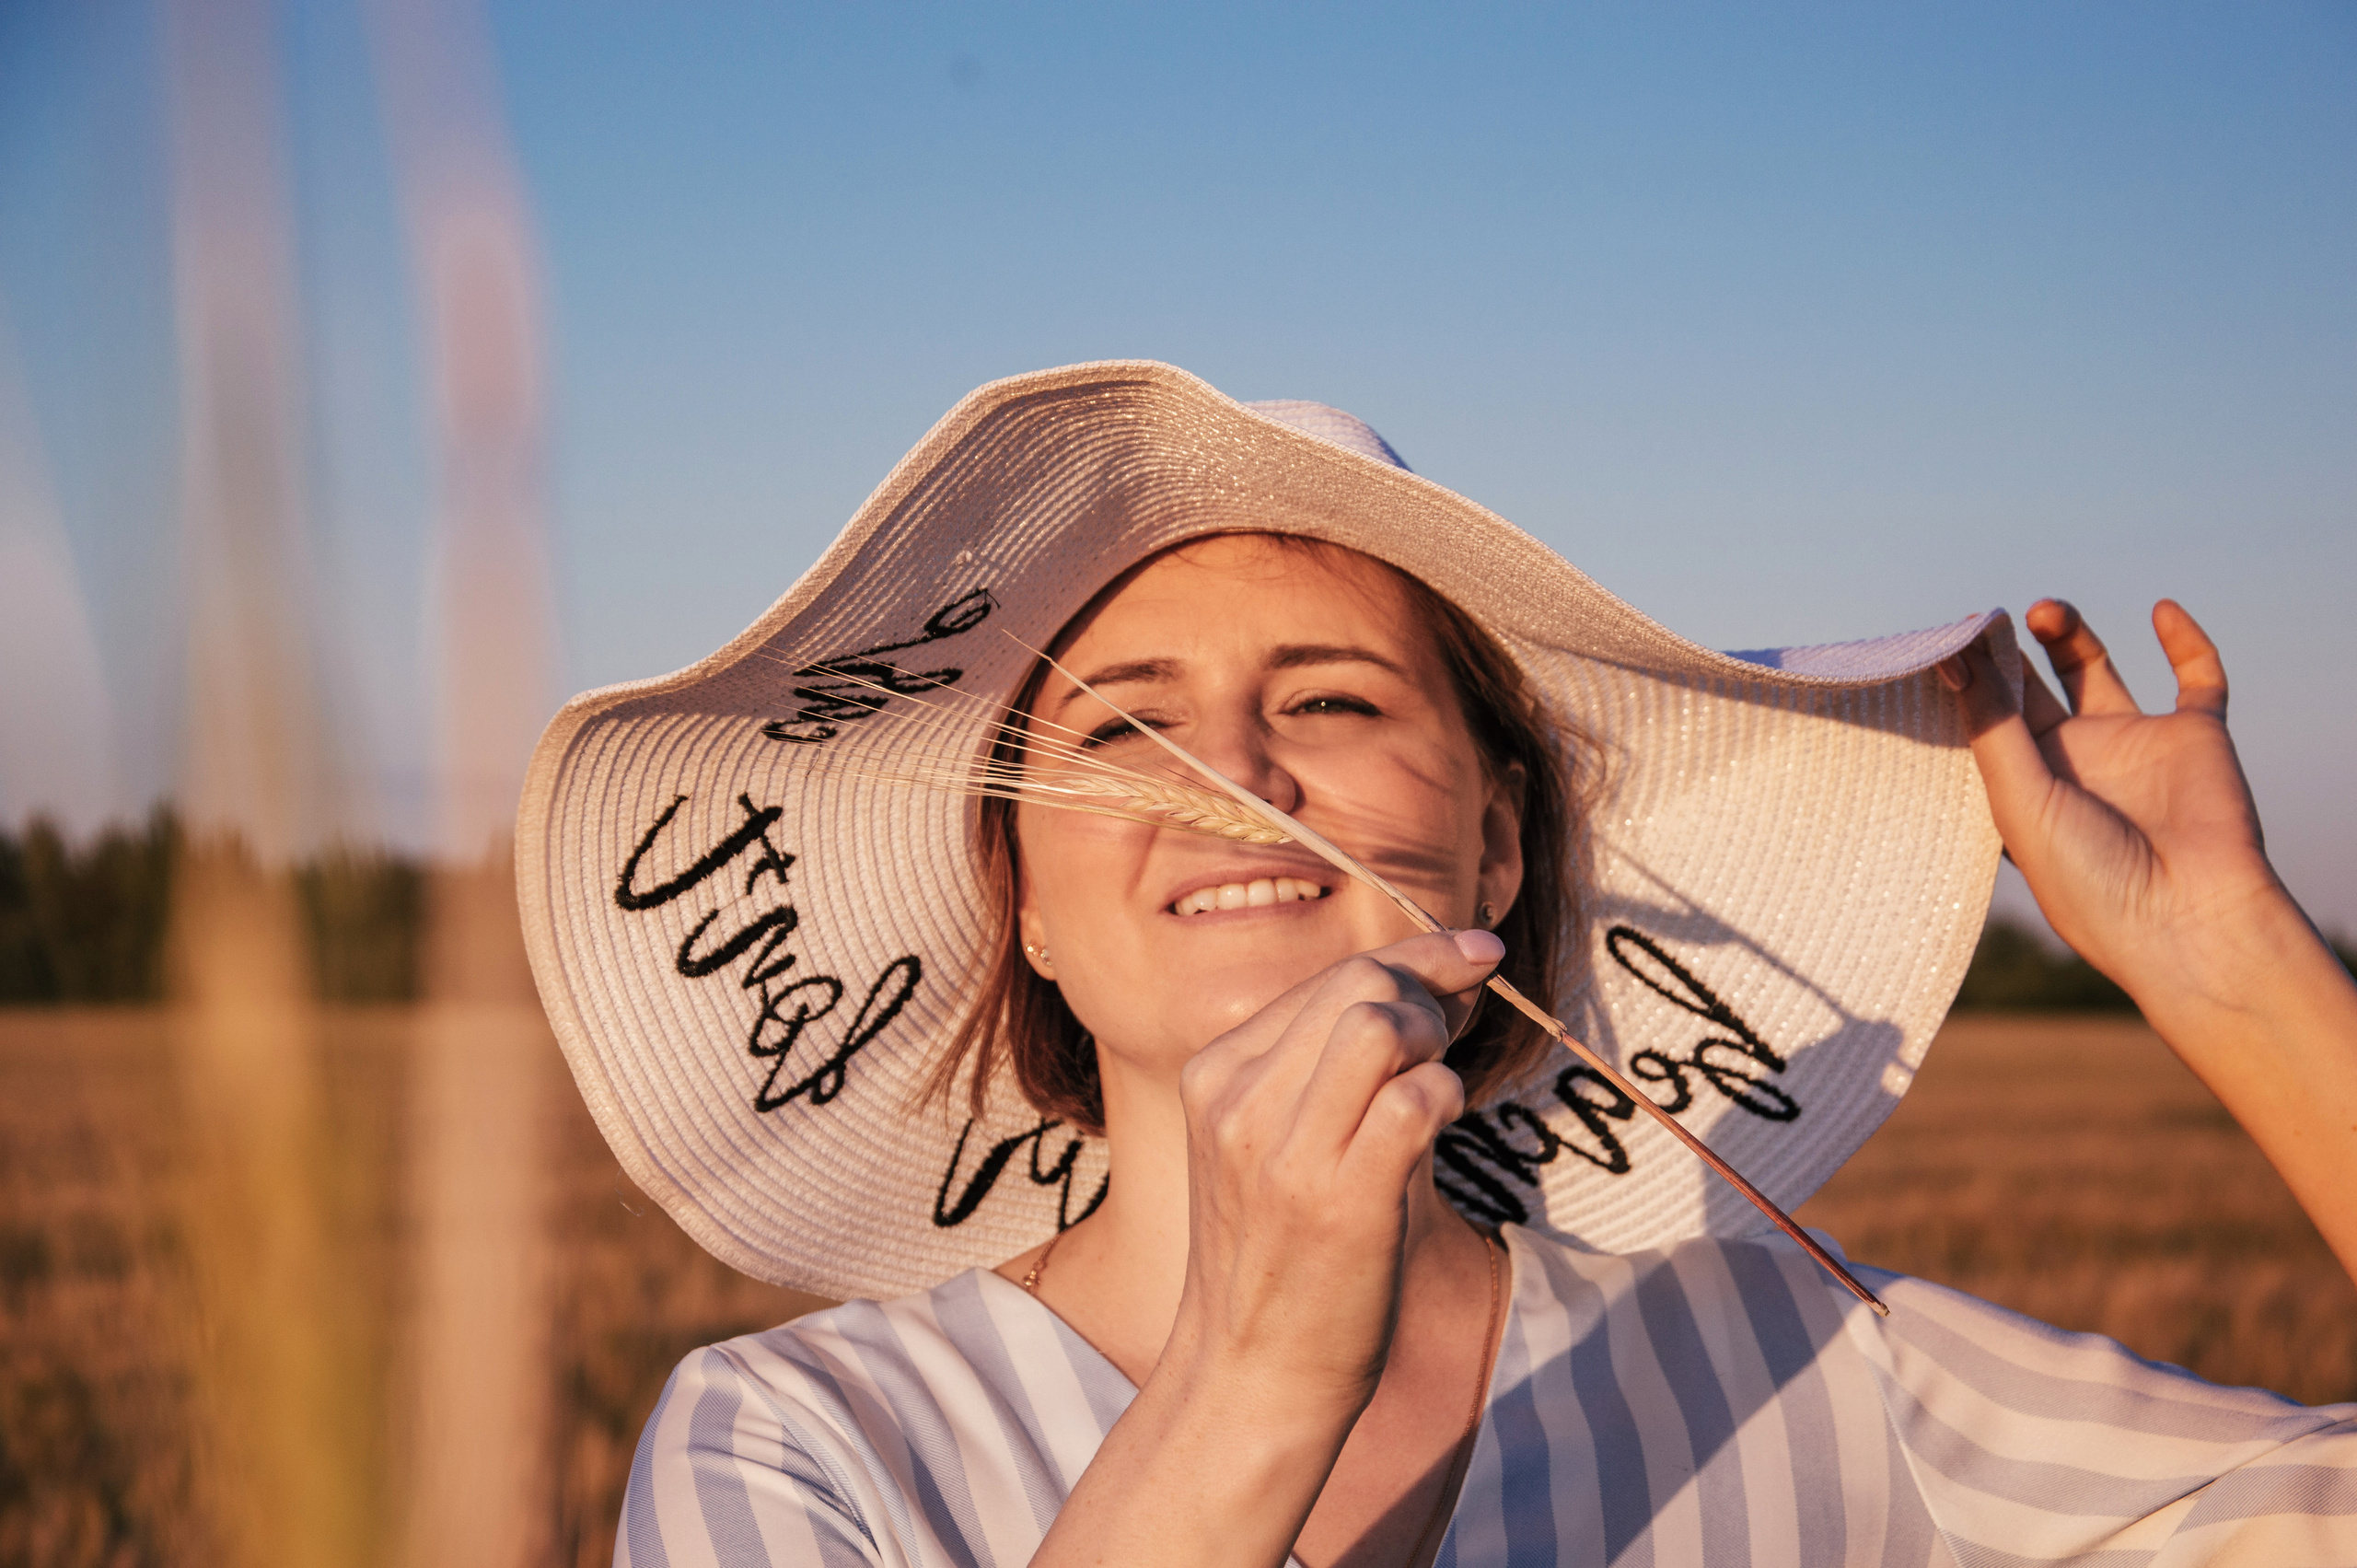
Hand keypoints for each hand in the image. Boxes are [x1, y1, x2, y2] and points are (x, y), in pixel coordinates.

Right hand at [1031, 926, 1502, 1567]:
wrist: (1249, 1374)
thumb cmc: (1279, 1259)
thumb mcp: (1268, 1146)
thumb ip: (1320, 1069)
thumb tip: (1427, 990)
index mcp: (1214, 1075)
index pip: (1325, 979)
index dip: (1414, 954)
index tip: (1475, 952)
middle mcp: (1239, 1101)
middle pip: (1355, 985)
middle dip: (1433, 981)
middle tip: (1471, 1015)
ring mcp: (1285, 1151)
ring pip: (1378, 1026)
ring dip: (1435, 1035)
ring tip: (1444, 1076)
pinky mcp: (1339, 1201)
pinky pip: (1413, 1101)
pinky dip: (1446, 1094)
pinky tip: (1447, 1118)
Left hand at [1939, 598, 2281, 1015]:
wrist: (2189, 917)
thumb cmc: (2090, 879)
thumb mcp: (2021, 800)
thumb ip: (1992, 727)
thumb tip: (1953, 658)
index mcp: (2023, 785)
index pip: (1987, 718)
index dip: (1969, 679)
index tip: (1948, 640)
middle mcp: (2074, 762)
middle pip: (2032, 686)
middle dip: (2010, 652)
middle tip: (1991, 622)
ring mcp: (2133, 746)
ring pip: (2095, 669)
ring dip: (2069, 633)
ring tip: (2043, 611)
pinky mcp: (2194, 737)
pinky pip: (2198, 679)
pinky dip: (2186, 641)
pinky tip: (2161, 610)